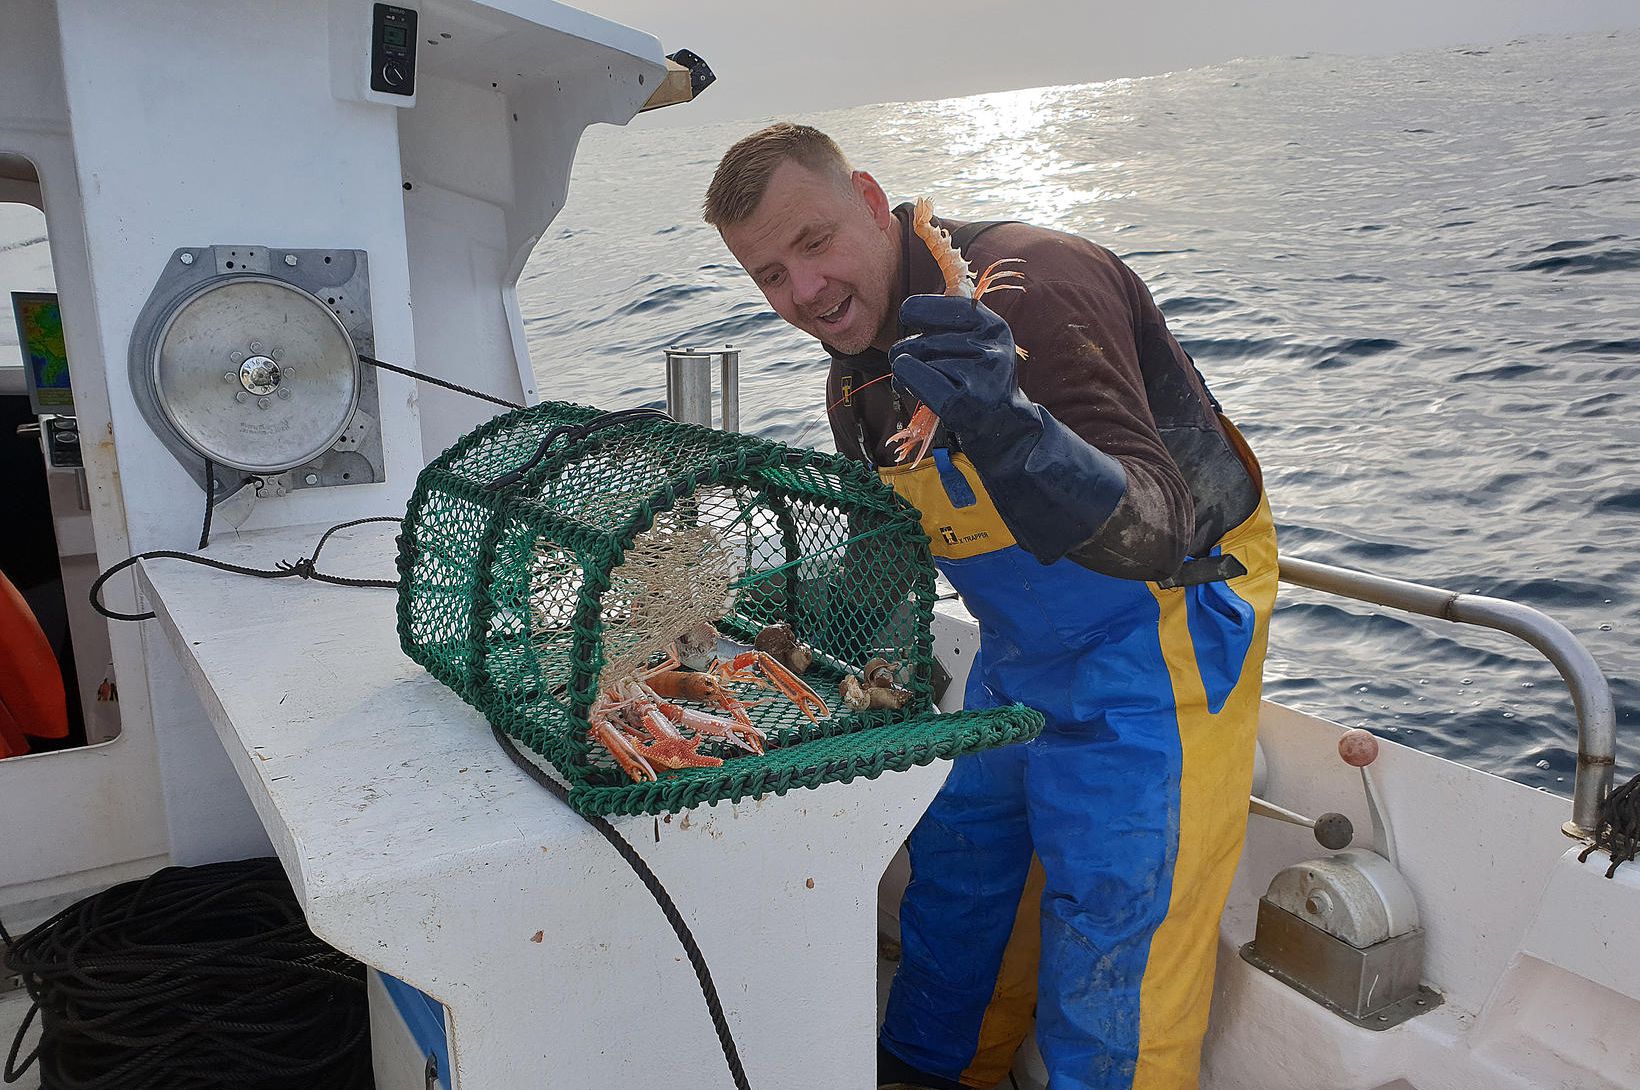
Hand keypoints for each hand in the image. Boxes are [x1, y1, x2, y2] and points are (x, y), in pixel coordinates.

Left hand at [891, 294, 1022, 427]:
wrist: (1004, 426)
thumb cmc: (981, 381)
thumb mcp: (980, 342)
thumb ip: (955, 318)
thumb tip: (922, 295)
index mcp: (993, 326)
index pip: (937, 305)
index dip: (914, 311)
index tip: (910, 321)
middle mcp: (990, 347)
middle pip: (922, 340)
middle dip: (906, 352)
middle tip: (909, 364)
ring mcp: (979, 375)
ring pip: (917, 359)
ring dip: (904, 372)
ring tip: (913, 381)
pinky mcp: (962, 401)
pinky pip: (915, 377)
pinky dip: (905, 380)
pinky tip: (909, 387)